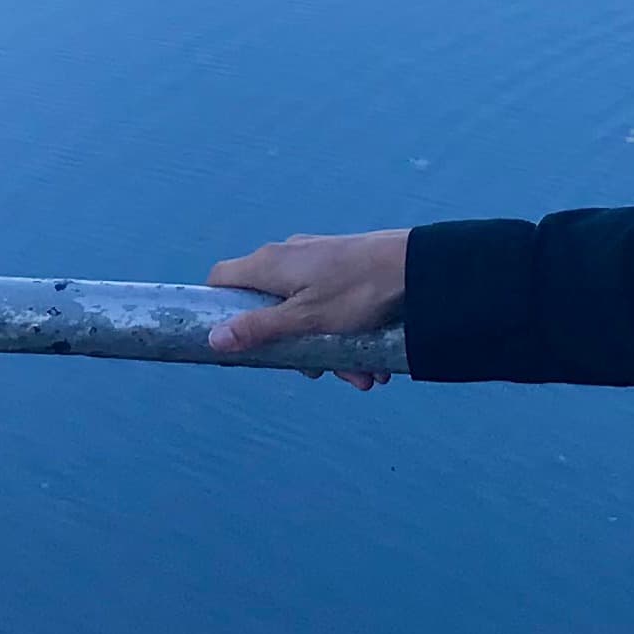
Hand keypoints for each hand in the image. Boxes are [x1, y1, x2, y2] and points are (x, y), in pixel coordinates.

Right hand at [207, 230, 408, 388]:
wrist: (419, 266)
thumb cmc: (357, 290)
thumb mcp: (305, 318)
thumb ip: (259, 329)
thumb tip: (214, 339)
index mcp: (270, 264)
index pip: (222, 279)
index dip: (218, 308)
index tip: (230, 340)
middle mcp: (289, 257)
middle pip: (268, 307)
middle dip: (292, 347)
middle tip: (316, 372)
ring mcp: (317, 261)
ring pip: (306, 314)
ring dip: (328, 350)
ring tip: (359, 377)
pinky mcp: (343, 267)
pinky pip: (333, 307)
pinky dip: (346, 335)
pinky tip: (371, 364)